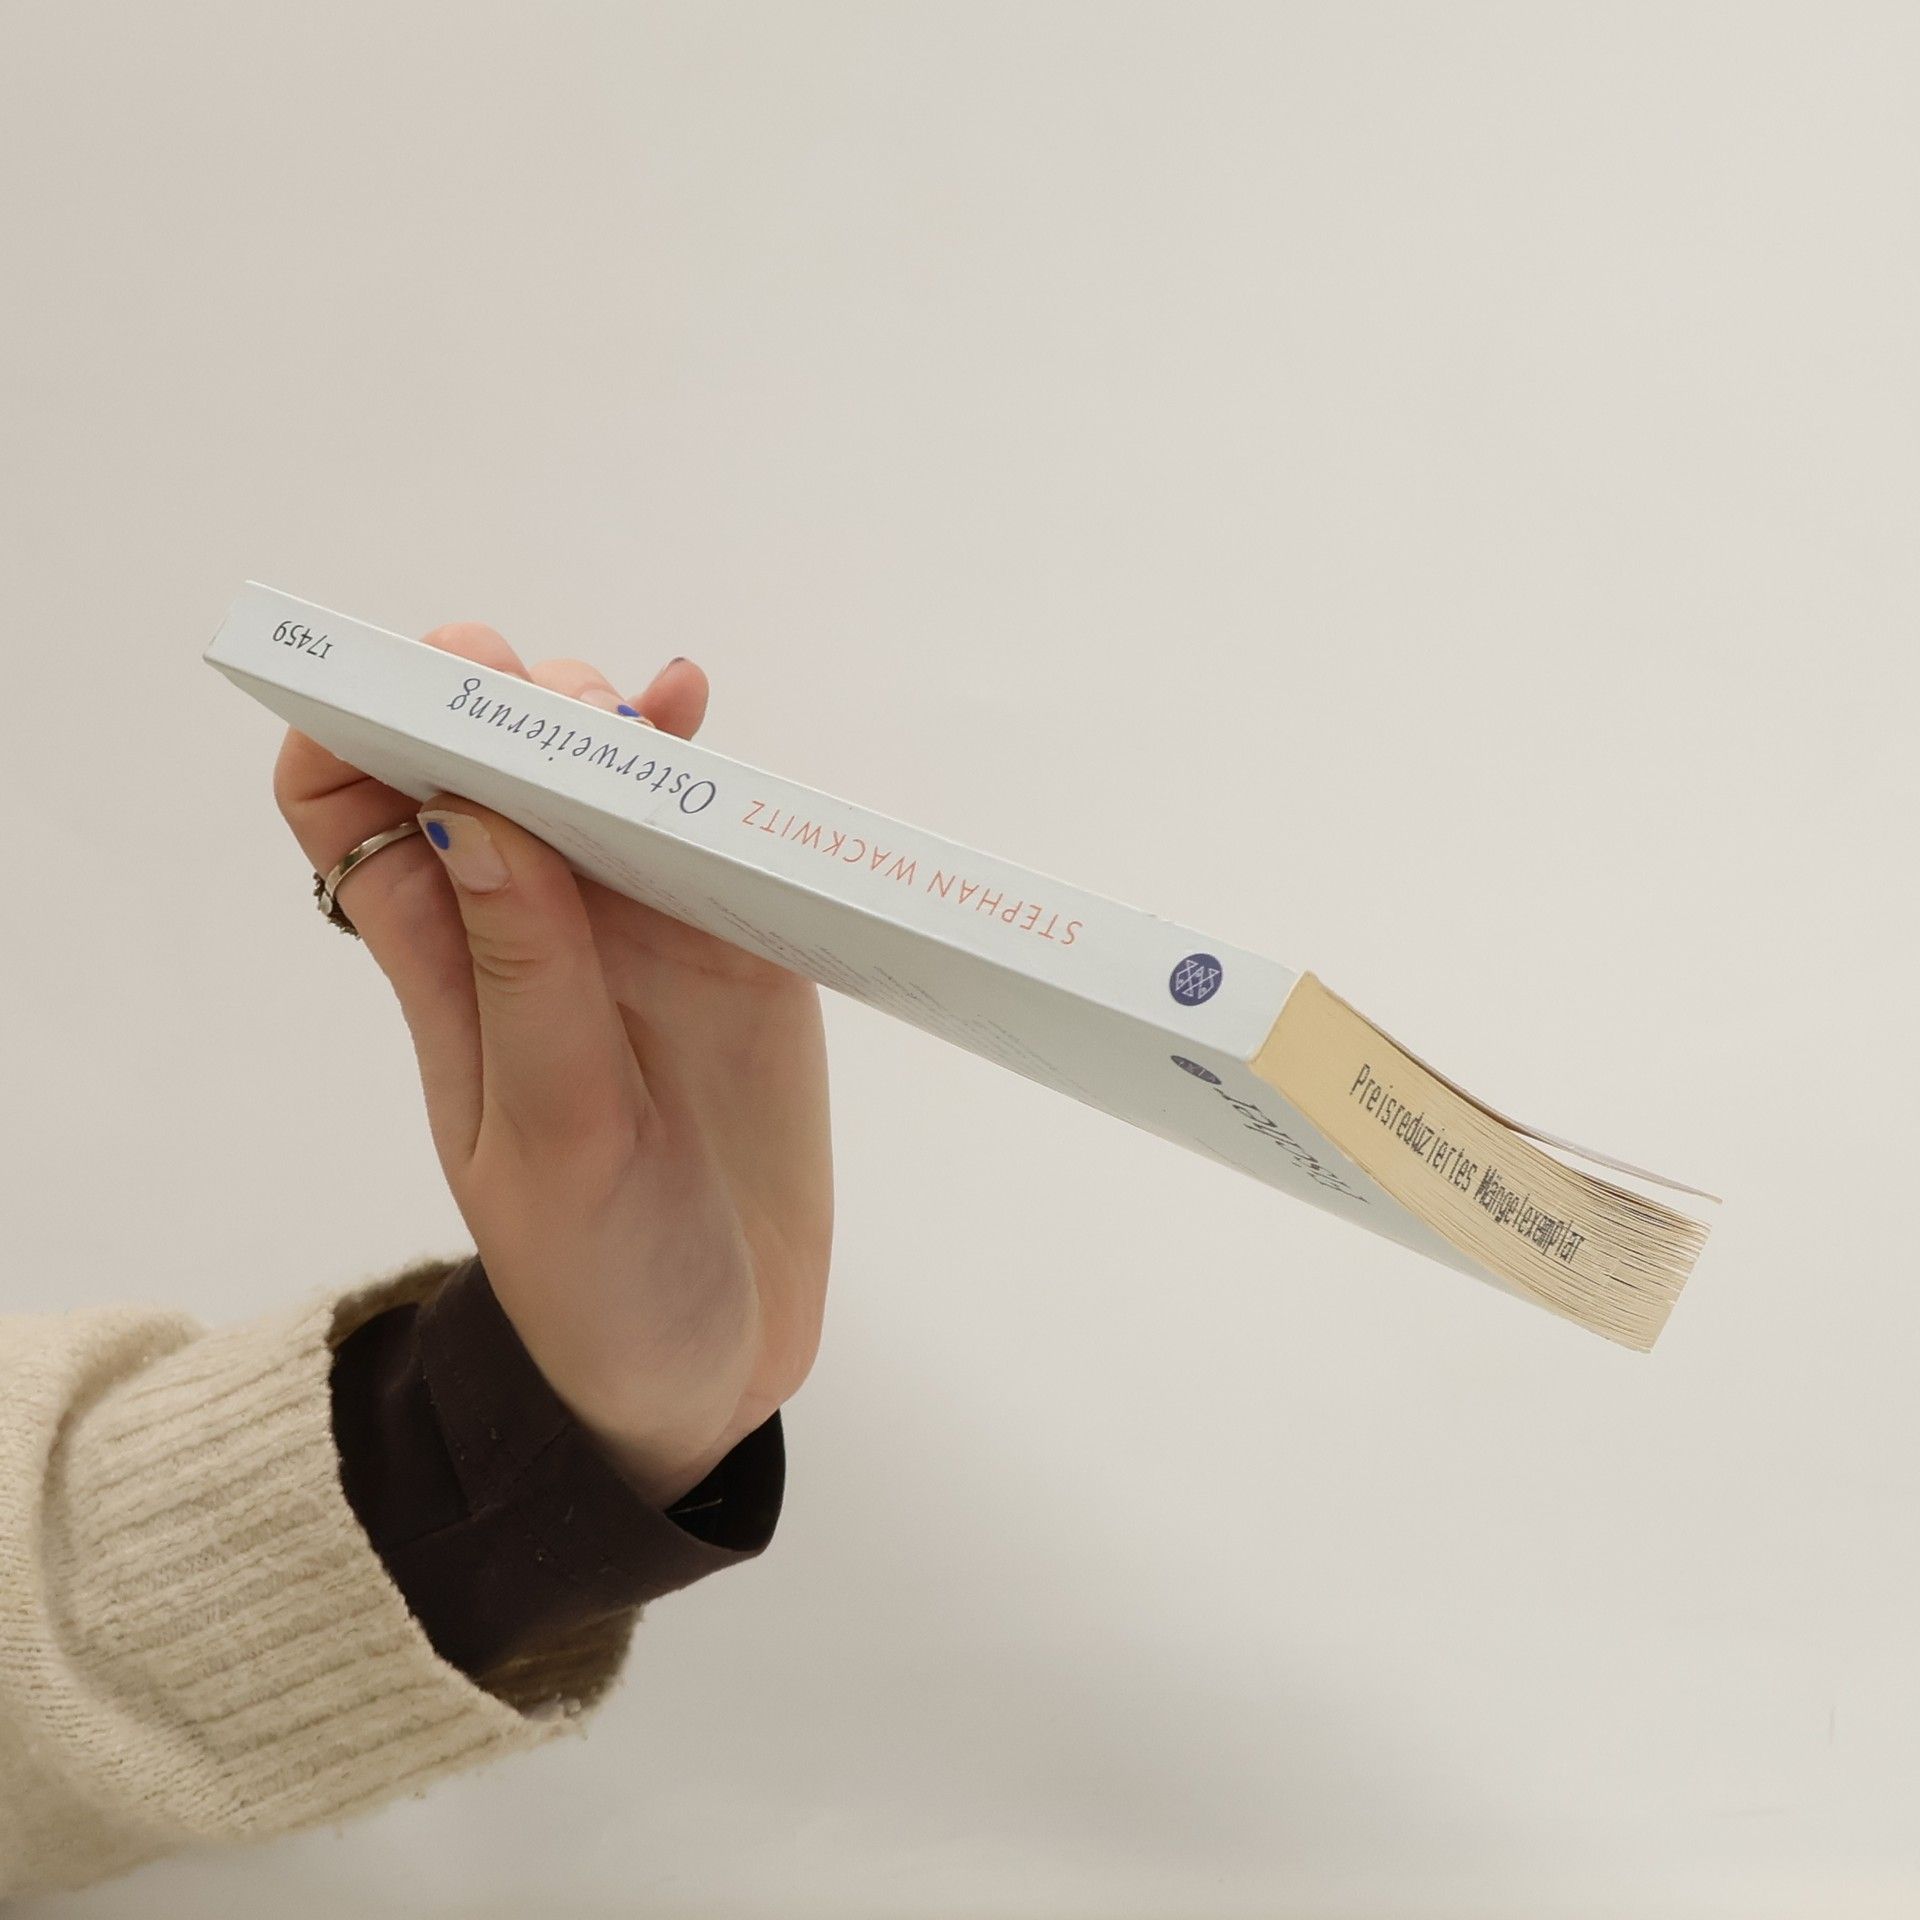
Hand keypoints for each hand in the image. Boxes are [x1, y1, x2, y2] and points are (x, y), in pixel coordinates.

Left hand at [275, 625, 832, 1505]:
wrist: (709, 1365)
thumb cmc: (600, 1277)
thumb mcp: (554, 1138)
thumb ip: (525, 977)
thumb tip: (467, 805)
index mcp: (445, 971)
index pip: (346, 806)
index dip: (356, 725)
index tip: (409, 690)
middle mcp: (531, 930)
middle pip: (481, 761)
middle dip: (498, 701)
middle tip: (550, 703)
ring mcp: (638, 933)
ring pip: (598, 774)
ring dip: (603, 719)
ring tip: (639, 715)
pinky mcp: (736, 947)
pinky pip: (712, 828)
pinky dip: (703, 761)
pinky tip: (700, 711)